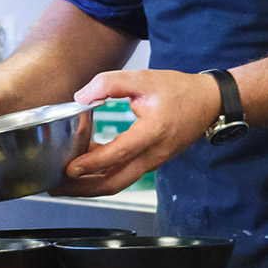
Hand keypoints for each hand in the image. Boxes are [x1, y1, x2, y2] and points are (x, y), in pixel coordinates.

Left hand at [58, 69, 220, 195]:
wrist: (209, 103)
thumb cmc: (180, 91)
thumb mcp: (144, 78)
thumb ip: (110, 83)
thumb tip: (82, 97)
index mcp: (154, 131)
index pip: (120, 152)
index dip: (93, 162)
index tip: (70, 168)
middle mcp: (154, 153)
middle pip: (116, 183)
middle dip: (84, 189)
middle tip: (58, 187)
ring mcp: (153, 161)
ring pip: (118, 183)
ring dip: (90, 186)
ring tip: (64, 183)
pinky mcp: (151, 162)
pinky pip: (124, 174)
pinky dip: (102, 175)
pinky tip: (85, 167)